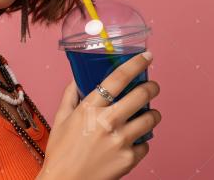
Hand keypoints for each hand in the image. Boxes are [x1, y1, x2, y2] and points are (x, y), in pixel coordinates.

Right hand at [37, 51, 160, 179]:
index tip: (146, 57)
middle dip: (152, 87)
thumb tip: (77, 79)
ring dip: (152, 114)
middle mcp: (107, 122)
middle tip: (152, 86)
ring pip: (150, 118)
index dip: (135, 64)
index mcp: (89, 109)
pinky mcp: (130, 158)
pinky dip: (141, 141)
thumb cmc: (61, 152)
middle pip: (141, 95)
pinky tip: (132, 141)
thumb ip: (70, 97)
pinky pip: (146, 144)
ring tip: (147, 114)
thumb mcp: (61, 120)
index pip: (117, 79)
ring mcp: (121, 140)